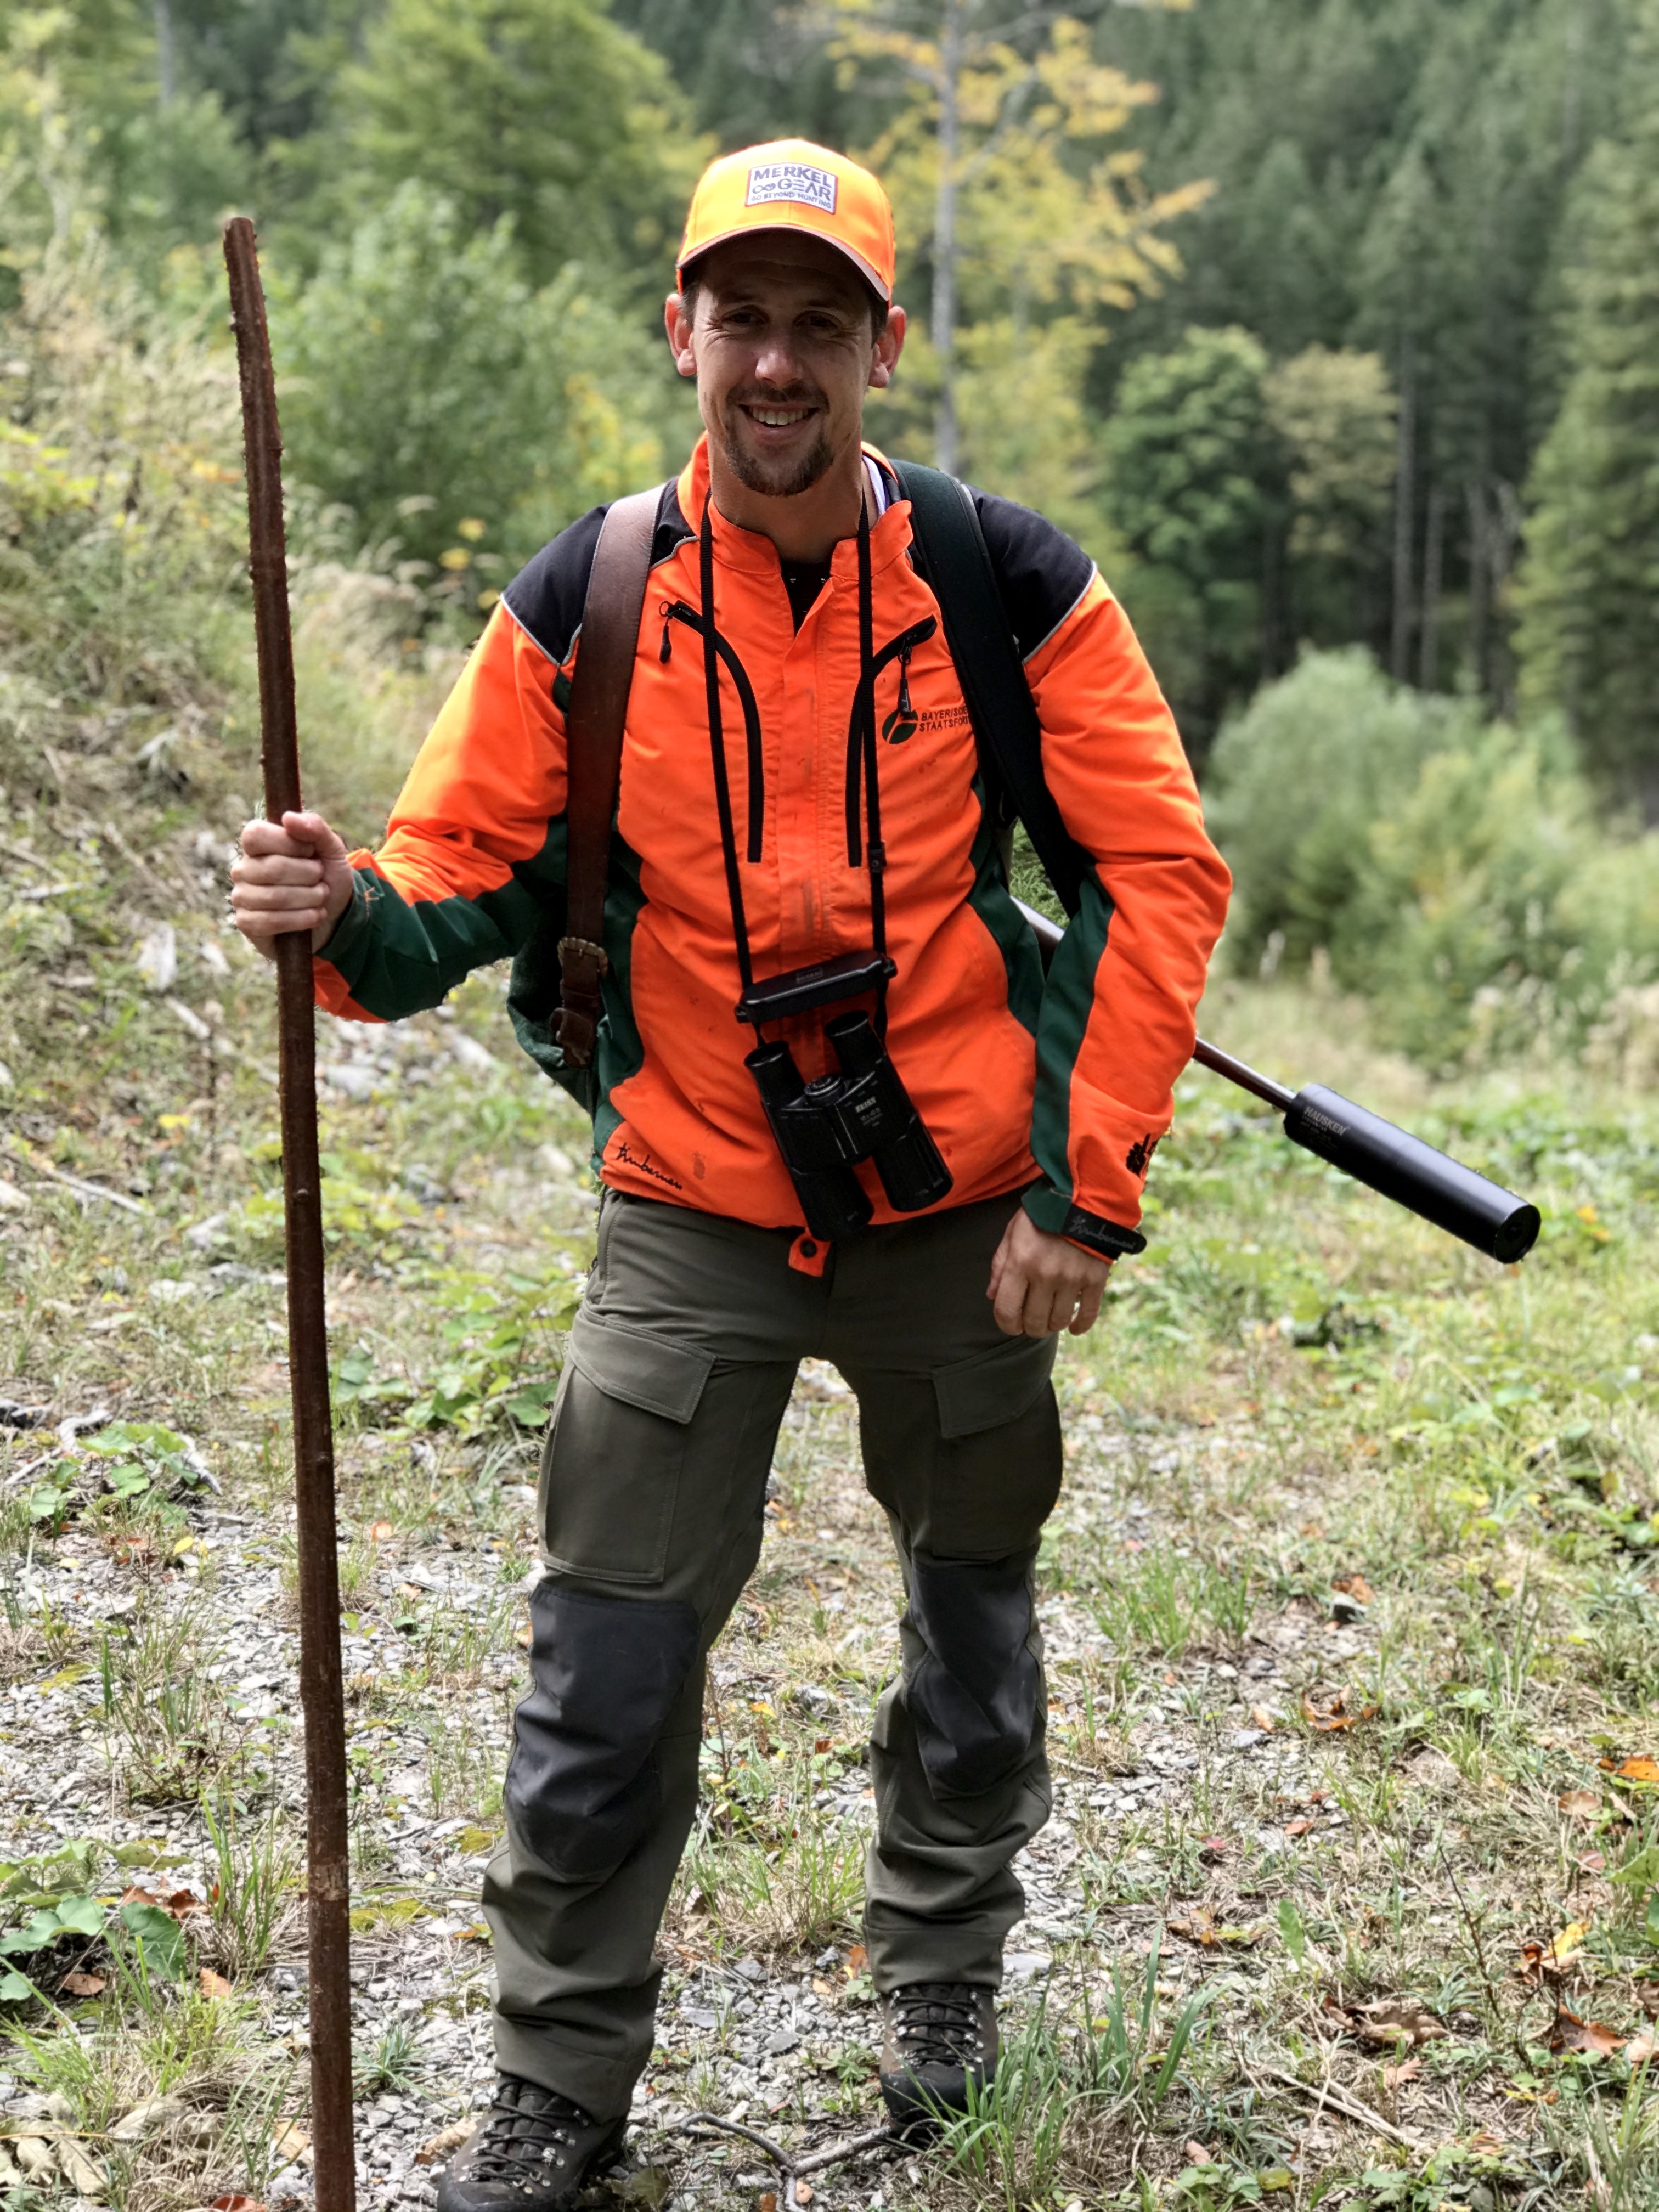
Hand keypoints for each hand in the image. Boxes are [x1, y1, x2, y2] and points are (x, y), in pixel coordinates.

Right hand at [230, 810, 353, 958]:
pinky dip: (302, 919)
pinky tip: (314, 916)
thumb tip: (288, 818)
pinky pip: (270, 921)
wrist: (334, 915)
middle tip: (320, 879)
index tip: (311, 852)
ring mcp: (241, 896)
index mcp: (256, 844)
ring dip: (310, 899)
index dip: (290, 843)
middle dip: (309, 875)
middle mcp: (242, 868)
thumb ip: (315, 827)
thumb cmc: (326, 877)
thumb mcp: (331, 848)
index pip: (256, 834)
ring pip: (275, 897)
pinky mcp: (246, 923)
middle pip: (273, 868)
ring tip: (320, 897)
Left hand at [987, 1205, 1110, 1336]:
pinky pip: (1088, 1313)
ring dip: (1051, 1325)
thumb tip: (992, 1296)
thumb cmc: (1042, 1214)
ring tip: (1050, 1318)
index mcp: (1020, 1263)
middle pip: (1034, 1321)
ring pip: (1059, 1320)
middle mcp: (1045, 1275)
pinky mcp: (1095, 1279)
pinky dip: (1080, 1326)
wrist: (1083, 1196)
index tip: (1010, 1324)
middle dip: (1029, 1327)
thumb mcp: (1013, 1232)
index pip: (1007, 1310)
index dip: (1006, 1325)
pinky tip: (1073, 1328)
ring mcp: (1072, 1279)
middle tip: (1031, 1322)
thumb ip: (1001, 1264)